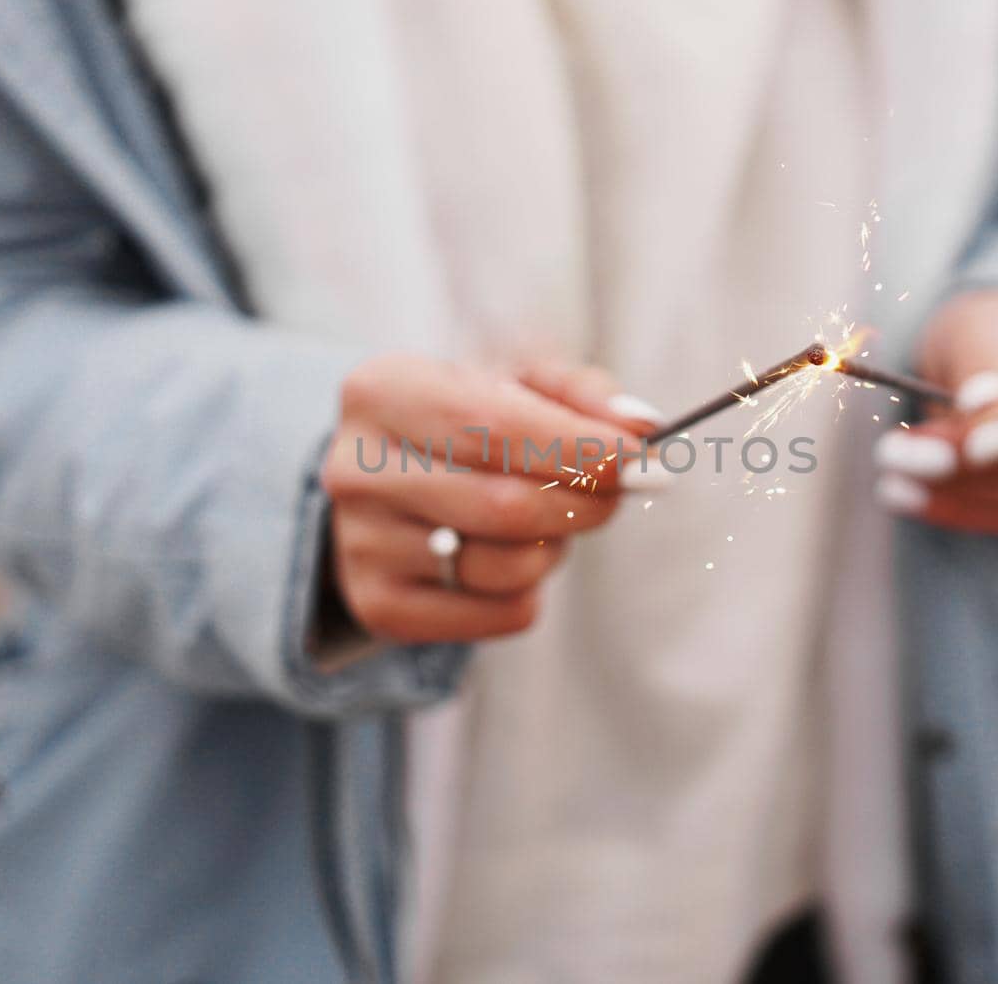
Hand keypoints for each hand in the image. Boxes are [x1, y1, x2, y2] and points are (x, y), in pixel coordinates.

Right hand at [321, 354, 664, 641]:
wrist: (387, 486)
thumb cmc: (467, 423)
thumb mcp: (518, 383)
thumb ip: (584, 395)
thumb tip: (641, 428)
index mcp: (383, 391)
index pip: (493, 426)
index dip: (578, 448)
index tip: (639, 459)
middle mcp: (355, 468)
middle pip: (504, 505)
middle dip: (584, 502)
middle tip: (615, 493)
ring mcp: (361, 543)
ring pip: (505, 566)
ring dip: (555, 548)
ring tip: (545, 523)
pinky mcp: (380, 605)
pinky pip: (499, 614)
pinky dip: (530, 592)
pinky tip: (509, 559)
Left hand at [873, 290, 997, 534]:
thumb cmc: (994, 331)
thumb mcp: (973, 323)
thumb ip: (977, 360)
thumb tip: (983, 404)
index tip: (942, 441)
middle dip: (981, 464)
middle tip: (896, 459)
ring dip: (973, 495)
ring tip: (895, 481)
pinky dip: (982, 514)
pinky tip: (922, 501)